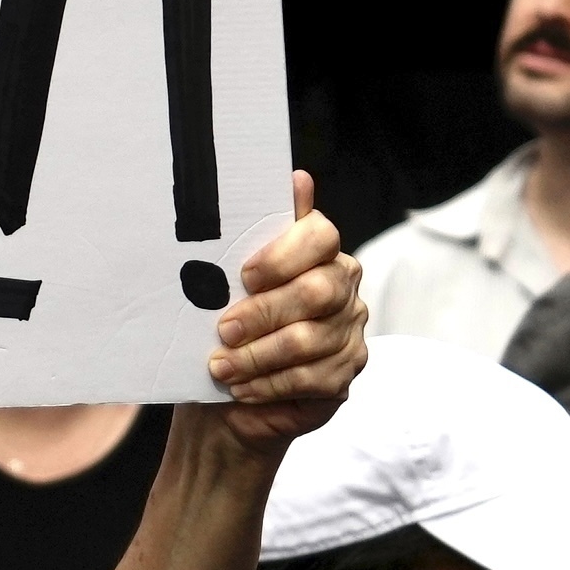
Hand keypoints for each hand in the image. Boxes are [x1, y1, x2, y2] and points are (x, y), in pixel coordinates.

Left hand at [205, 173, 360, 450]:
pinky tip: (241, 386)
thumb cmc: (231, 327)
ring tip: (221, 365)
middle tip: (223, 329)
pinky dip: (269, 384)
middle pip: (317, 292)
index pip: (321, 237)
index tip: (245, 276)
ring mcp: (349, 334)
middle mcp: (344, 289)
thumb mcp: (230, 278)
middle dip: (264, 313)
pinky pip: (310, 379)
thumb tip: (296, 177)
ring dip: (257, 356)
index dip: (284, 256)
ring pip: (309, 341)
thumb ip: (260, 230)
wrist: (228, 392)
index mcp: (322, 253)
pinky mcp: (342, 376)